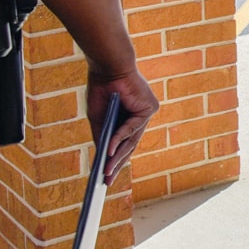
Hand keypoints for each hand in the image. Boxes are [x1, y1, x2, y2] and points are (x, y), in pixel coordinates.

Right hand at [87, 65, 159, 181]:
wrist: (108, 66)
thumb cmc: (102, 89)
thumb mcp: (99, 118)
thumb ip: (103, 136)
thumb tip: (103, 158)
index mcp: (130, 117)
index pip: (125, 144)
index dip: (115, 161)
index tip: (105, 177)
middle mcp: (140, 116)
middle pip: (129, 146)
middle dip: (116, 164)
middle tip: (106, 181)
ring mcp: (146, 113)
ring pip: (132, 141)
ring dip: (117, 157)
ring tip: (105, 173)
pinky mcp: (149, 108)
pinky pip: (132, 128)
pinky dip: (119, 139)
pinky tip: (108, 152)